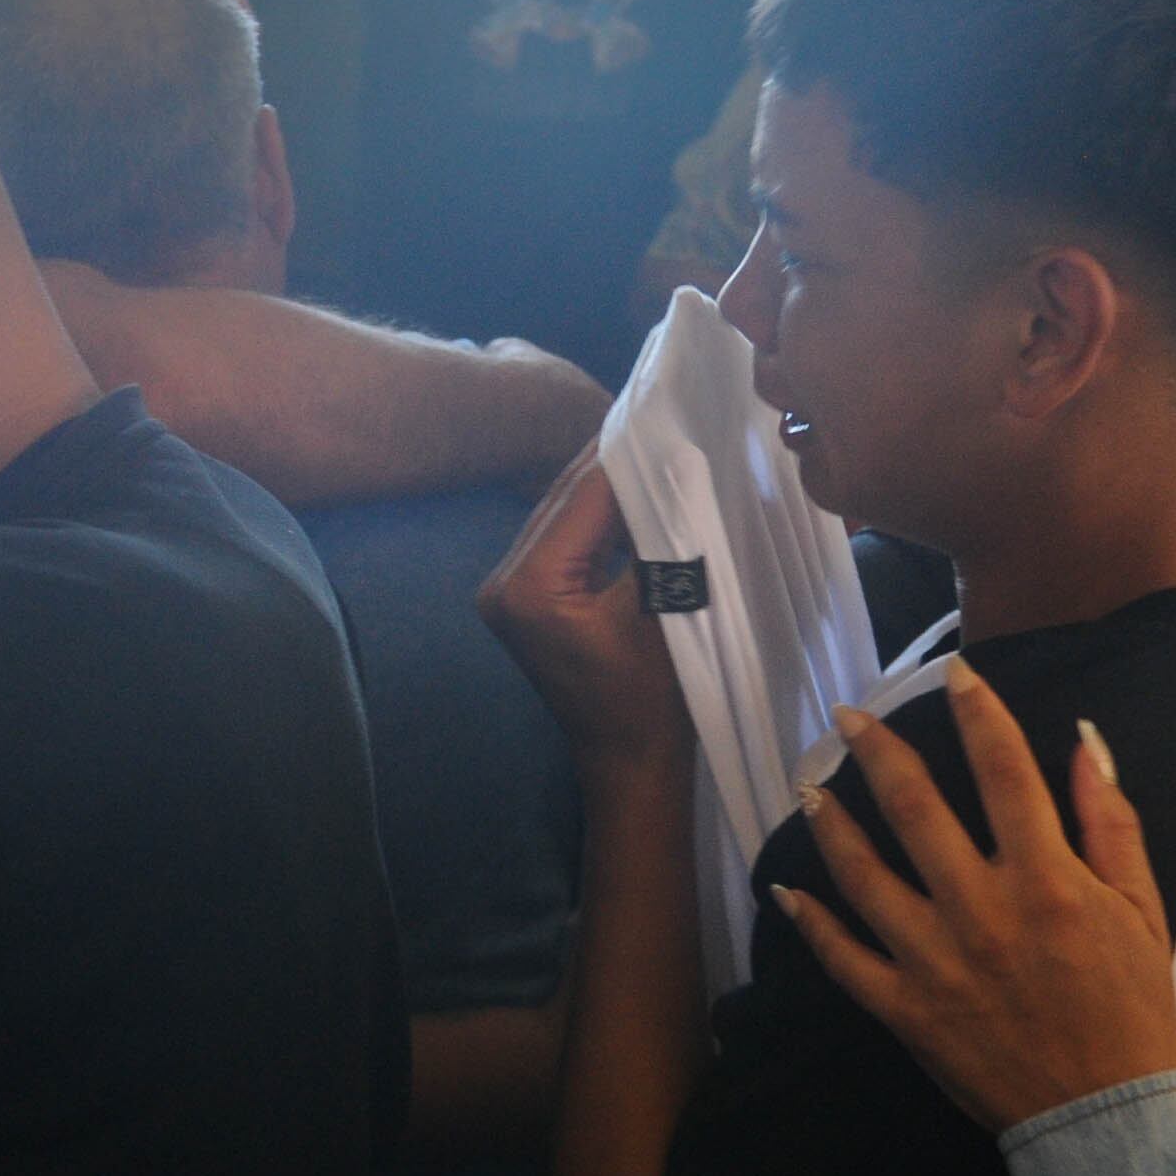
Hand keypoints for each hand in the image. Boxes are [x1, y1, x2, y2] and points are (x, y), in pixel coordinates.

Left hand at [477, 444, 690, 768]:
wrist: (630, 761)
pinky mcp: (522, 595)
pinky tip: (635, 489)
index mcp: (529, 586)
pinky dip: (598, 515)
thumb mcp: (664, 607)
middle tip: (665, 417)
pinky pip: (564, 537)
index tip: (668, 414)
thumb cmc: (655, 699)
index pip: (583, 497)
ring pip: (563, 512)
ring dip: (606, 485)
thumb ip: (658, 534)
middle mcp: (502, 581)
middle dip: (615, 463)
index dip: (628, 455)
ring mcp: (506, 589)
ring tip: (657, 444)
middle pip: (564, 499)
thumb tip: (673, 463)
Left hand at [779, 659, 1175, 1130]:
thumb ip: (1110, 826)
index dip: (978, 712)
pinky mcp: (906, 1011)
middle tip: (848, 715)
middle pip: (915, 808)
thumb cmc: (1133, 1010)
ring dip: (831, 824)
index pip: (1004, 772)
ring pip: (864, 876)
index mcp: (1045, 880)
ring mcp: (934, 961)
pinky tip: (785, 890)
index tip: (954, 671)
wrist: (1104, 1118)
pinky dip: (810, 924)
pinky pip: (843, 960)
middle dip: (878, 750)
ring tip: (807, 787)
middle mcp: (981, 910)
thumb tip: (1084, 744)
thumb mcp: (1142, 912)